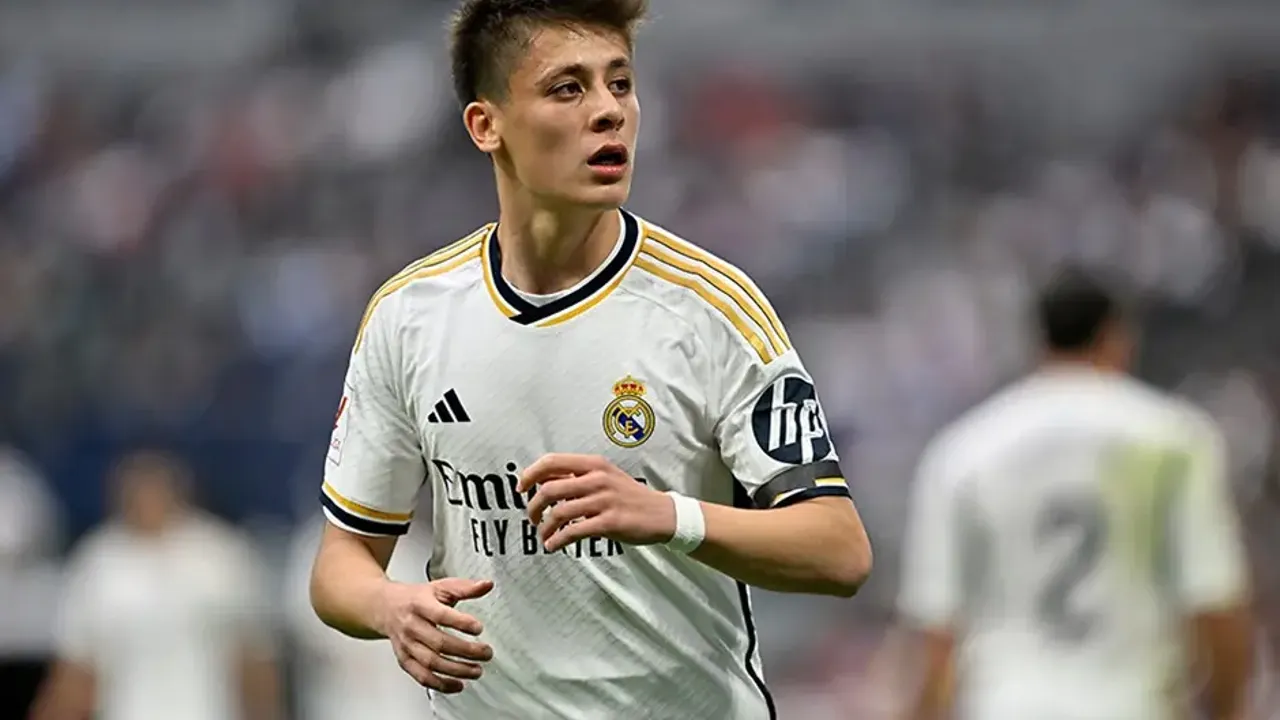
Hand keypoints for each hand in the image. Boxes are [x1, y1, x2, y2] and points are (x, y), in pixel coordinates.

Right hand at [379, 578, 494, 692]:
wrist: (385, 607)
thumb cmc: (415, 598)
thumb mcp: (440, 587)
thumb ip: (465, 588)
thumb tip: (487, 585)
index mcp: (420, 604)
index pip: (441, 615)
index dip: (461, 623)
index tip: (479, 628)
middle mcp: (411, 626)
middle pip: (439, 643)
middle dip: (466, 651)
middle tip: (486, 653)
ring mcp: (407, 645)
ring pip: (431, 662)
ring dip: (456, 670)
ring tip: (476, 670)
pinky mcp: (404, 660)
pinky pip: (421, 676)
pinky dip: (440, 684)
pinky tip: (457, 684)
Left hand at [518, 453, 676, 551]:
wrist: (662, 514)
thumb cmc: (628, 497)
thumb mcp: (605, 477)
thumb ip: (577, 477)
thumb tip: (544, 483)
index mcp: (594, 464)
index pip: (552, 461)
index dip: (530, 474)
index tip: (521, 489)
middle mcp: (597, 479)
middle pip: (549, 489)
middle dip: (532, 507)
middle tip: (531, 518)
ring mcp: (604, 500)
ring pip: (558, 512)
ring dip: (544, 528)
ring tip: (543, 536)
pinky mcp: (609, 523)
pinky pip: (573, 531)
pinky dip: (557, 540)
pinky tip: (554, 546)